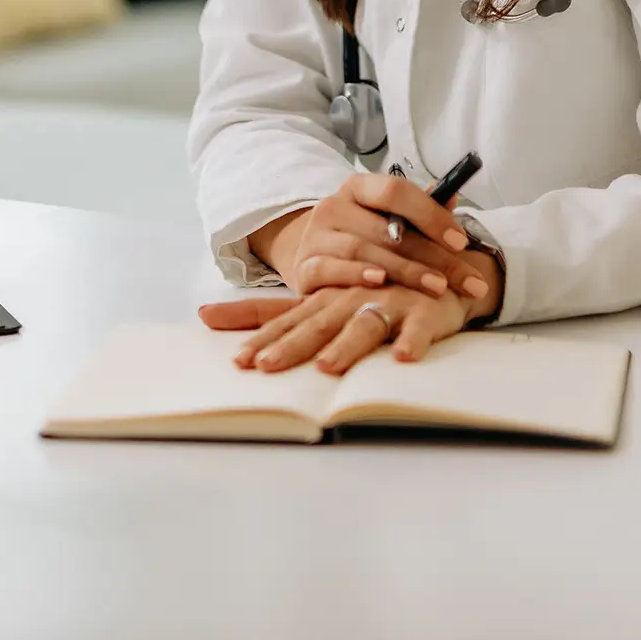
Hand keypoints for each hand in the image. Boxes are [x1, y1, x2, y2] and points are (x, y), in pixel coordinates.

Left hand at [198, 283, 475, 374]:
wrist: (437, 274)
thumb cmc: (370, 292)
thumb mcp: (318, 301)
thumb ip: (268, 313)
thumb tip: (202, 315)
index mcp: (323, 299)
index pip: (287, 321)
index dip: (263, 339)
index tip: (238, 361)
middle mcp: (350, 299)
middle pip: (318, 324)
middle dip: (293, 345)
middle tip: (268, 366)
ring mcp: (387, 303)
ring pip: (364, 325)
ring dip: (347, 346)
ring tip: (328, 367)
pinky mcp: (423, 311)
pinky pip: (418, 328)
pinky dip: (412, 341)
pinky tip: (404, 357)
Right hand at [248, 174, 495, 305]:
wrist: (315, 259)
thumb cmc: (364, 238)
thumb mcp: (389, 220)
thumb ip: (421, 211)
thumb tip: (452, 196)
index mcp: (358, 188)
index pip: (395, 190)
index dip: (430, 214)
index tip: (461, 242)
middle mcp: (333, 207)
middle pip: (386, 229)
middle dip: (432, 256)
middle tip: (466, 279)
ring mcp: (315, 237)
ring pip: (362, 250)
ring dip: (404, 270)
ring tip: (437, 287)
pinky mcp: (303, 267)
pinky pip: (329, 269)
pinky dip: (355, 275)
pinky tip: (380, 282)